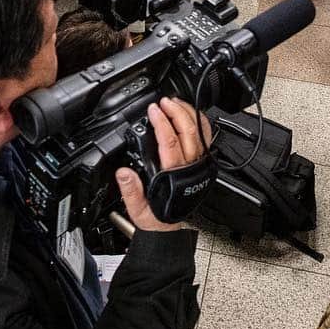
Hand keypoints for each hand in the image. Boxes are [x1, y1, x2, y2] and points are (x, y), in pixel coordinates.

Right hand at [114, 97, 211, 231]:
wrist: (168, 226)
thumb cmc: (154, 214)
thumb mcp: (137, 208)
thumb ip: (130, 190)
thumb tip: (123, 172)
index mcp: (172, 175)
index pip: (169, 141)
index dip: (161, 122)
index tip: (152, 110)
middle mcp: (189, 167)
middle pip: (187, 131)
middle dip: (175, 111)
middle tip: (163, 102)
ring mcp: (198, 164)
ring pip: (199, 132)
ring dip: (188, 113)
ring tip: (175, 102)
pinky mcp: (202, 163)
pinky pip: (206, 137)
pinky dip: (199, 122)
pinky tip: (189, 113)